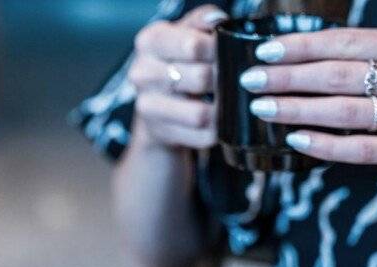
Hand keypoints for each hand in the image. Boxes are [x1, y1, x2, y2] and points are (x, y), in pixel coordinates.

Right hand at [129, 5, 227, 149]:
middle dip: (223, 80)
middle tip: (233, 79)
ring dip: (222, 109)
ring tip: (228, 101)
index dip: (219, 50)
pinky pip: (202, 136)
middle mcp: (142, 73)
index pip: (193, 45)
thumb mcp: (187, 32)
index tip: (228, 52)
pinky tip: (219, 120)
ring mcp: (147, 106)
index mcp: (150, 41)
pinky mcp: (159, 132)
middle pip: (201, 78)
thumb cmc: (179, 60)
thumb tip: (218, 23)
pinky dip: (217, 130)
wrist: (158, 100)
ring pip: (200, 114)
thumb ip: (204, 21)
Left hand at [241, 28, 376, 202]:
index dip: (300, 46)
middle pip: (336, 73)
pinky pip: (359, 148)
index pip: (345, 41)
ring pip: (341, 109)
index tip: (264, 51)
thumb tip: (317, 63)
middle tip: (248, 81)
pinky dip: (323, 145)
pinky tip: (295, 142)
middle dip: (286, 77)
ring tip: (261, 109)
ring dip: (295, 110)